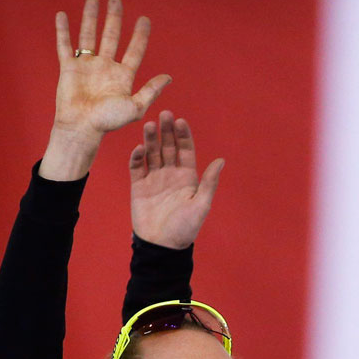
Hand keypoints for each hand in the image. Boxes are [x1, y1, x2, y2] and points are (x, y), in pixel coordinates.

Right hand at [40, 0, 170, 180]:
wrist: (82, 127)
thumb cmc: (109, 121)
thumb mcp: (136, 107)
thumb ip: (151, 91)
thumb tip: (169, 77)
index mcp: (123, 75)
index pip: (135, 50)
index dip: (140, 35)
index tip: (145, 19)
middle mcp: (106, 67)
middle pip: (111, 36)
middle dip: (114, 19)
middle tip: (116, 1)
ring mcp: (87, 66)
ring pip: (89, 36)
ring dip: (91, 18)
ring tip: (93, 1)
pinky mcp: (69, 68)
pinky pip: (65, 45)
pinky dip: (63, 31)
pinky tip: (63, 15)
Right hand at [130, 111, 224, 248]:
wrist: (162, 245)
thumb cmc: (185, 228)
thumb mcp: (201, 204)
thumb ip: (209, 182)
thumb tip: (221, 160)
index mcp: (188, 177)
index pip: (186, 151)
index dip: (183, 136)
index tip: (180, 121)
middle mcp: (171, 174)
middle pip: (168, 147)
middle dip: (167, 131)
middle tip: (164, 114)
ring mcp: (154, 179)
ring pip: (152, 154)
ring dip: (150, 140)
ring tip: (149, 125)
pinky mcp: (138, 186)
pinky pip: (137, 167)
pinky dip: (137, 157)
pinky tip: (139, 148)